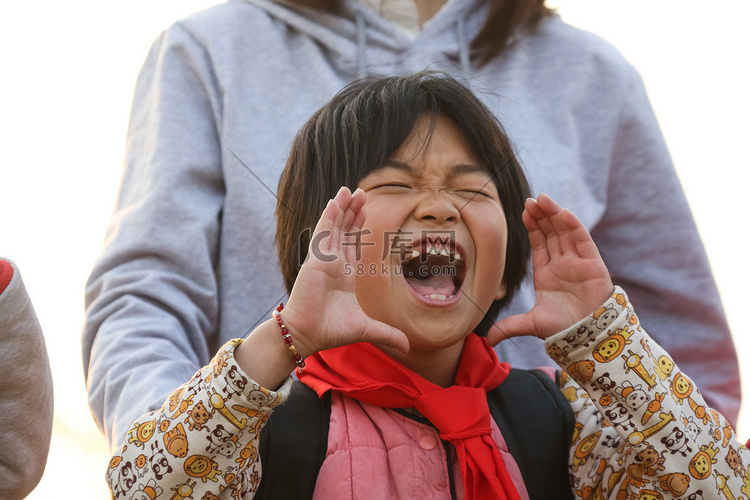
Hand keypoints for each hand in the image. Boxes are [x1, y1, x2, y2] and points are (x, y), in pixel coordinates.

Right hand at [280, 187, 408, 355]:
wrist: (308, 335)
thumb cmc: (331, 331)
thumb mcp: (367, 329)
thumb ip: (388, 334)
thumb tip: (408, 346)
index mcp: (344, 274)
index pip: (352, 244)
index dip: (358, 226)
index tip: (365, 210)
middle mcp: (334, 264)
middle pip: (344, 230)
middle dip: (353, 211)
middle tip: (361, 192)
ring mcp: (324, 260)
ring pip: (334, 227)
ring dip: (342, 208)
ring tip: (350, 189)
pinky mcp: (315, 260)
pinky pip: (323, 232)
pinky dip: (329, 216)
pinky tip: (336, 201)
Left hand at [488, 193, 612, 344]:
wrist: (589, 339)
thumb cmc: (564, 330)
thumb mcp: (531, 324)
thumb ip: (510, 326)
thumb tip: (488, 339)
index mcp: (546, 273)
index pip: (539, 243)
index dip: (532, 226)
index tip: (524, 211)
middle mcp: (562, 264)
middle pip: (551, 233)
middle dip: (541, 216)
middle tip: (530, 200)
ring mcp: (577, 262)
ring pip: (565, 232)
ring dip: (554, 214)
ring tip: (543, 199)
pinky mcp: (592, 264)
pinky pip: (582, 240)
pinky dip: (573, 226)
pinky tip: (563, 212)